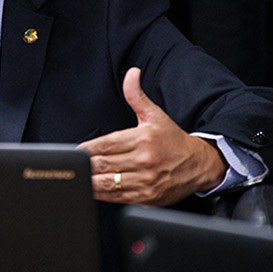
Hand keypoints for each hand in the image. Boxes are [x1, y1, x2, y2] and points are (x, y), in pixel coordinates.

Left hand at [78, 68, 226, 205]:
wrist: (199, 165)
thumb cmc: (173, 140)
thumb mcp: (154, 115)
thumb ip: (136, 95)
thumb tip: (131, 74)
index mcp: (143, 139)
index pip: (105, 144)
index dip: (86, 149)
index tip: (76, 150)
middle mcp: (144, 161)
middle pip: (103, 164)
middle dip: (85, 165)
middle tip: (72, 164)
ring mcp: (146, 181)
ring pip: (108, 183)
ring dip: (90, 181)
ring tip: (79, 177)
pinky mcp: (147, 198)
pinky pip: (118, 198)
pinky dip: (102, 194)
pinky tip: (93, 189)